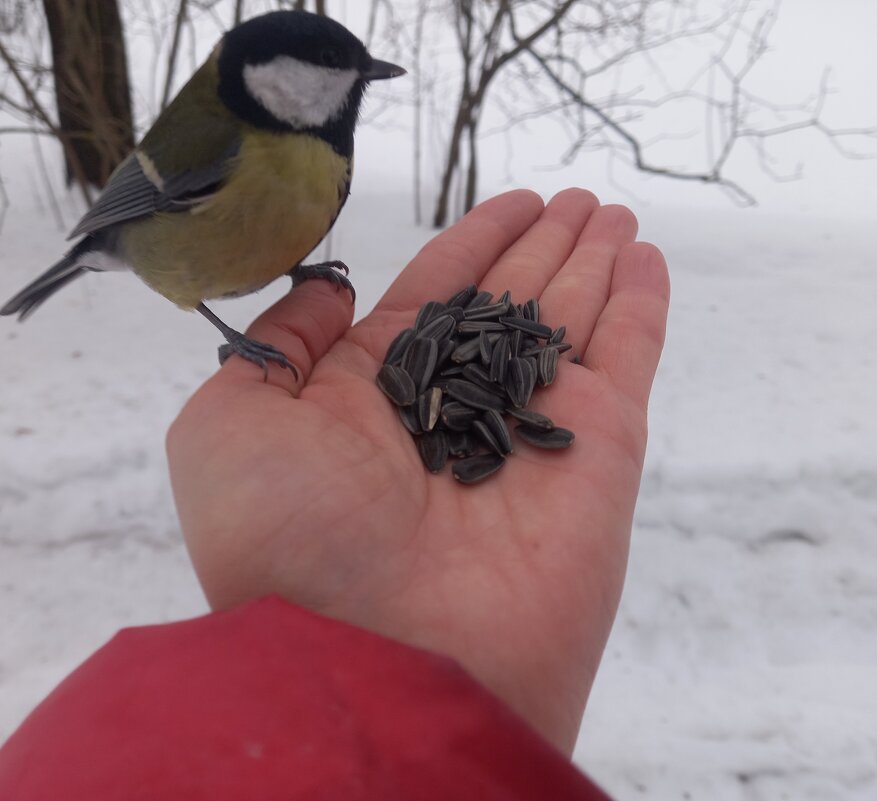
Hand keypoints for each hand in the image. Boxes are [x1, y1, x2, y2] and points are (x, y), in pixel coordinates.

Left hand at [166, 189, 669, 751]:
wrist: (381, 657)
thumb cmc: (288, 542)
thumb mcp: (231, 425)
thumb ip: (278, 347)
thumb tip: (332, 294)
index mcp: (371, 401)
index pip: (434, 299)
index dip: (473, 247)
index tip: (512, 204)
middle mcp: (453, 414)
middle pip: (509, 308)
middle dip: (542, 252)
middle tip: (579, 203)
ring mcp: (531, 434)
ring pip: (569, 327)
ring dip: (594, 267)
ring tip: (614, 216)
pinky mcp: (599, 458)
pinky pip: (625, 365)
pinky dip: (640, 311)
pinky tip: (645, 260)